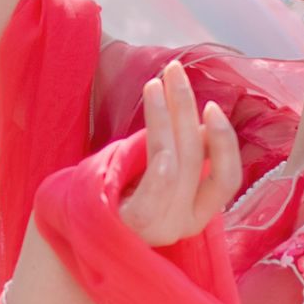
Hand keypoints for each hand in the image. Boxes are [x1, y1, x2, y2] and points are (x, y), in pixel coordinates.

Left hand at [118, 59, 244, 247]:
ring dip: (166, 116)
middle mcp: (185, 223)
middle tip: (175, 71)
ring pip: (174, 162)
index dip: (225, 142)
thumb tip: (203, 122)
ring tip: (155, 84)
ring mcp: (161, 227)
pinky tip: (155, 122)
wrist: (76, 233)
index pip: (227, 179)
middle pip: (196, 158)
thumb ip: (183, 155)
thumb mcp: (158, 178)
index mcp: (198, 213)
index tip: (213, 107)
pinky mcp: (135, 225)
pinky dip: (163, 158)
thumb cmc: (122, 198)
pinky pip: (155, 188)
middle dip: (186, 108)